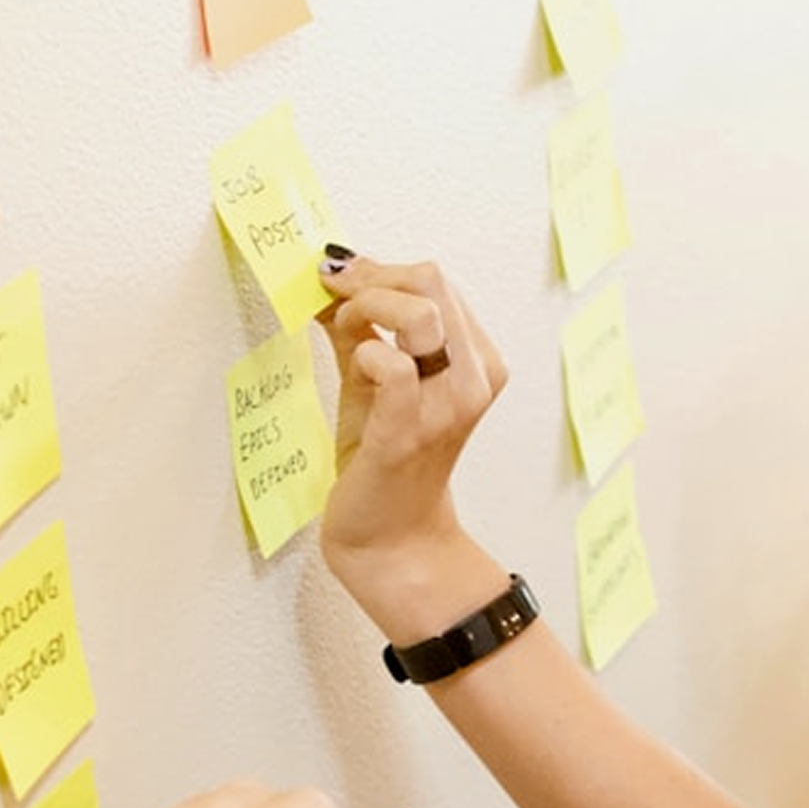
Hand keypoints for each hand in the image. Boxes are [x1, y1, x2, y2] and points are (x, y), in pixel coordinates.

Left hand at [314, 250, 509, 593]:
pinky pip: (391, 365)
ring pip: (420, 312)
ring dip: (368, 309)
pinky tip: (357, 371)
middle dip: (371, 280)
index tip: (336, 278)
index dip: (378, 270)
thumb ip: (360, 329)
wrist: (389, 538)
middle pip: (431, 282)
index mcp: (476, 361)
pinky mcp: (410, 431)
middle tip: (334, 299)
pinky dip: (364, 354)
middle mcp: (474, 379)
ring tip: (345, 333)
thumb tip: (332, 277)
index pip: (434, 281)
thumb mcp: (371, 381)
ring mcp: (448, 406)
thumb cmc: (383, 462)